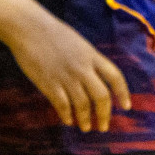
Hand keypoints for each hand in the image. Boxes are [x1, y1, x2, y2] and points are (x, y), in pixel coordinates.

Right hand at [0, 0, 130, 131]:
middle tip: (103, 127)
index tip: (126, 106)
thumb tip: (95, 78)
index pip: (115, 77)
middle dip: (104, 114)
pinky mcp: (48, 83)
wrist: (28, 27)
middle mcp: (83, 68)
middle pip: (101, 96)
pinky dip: (67, 114)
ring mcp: (66, 76)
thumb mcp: (79, 43)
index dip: (123, 93)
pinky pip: (62, 104)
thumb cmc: (53, 33)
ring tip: (86, 127)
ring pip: (82, 104)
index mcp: (92, 56)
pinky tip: (68, 120)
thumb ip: (88, 60)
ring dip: (85, 119)